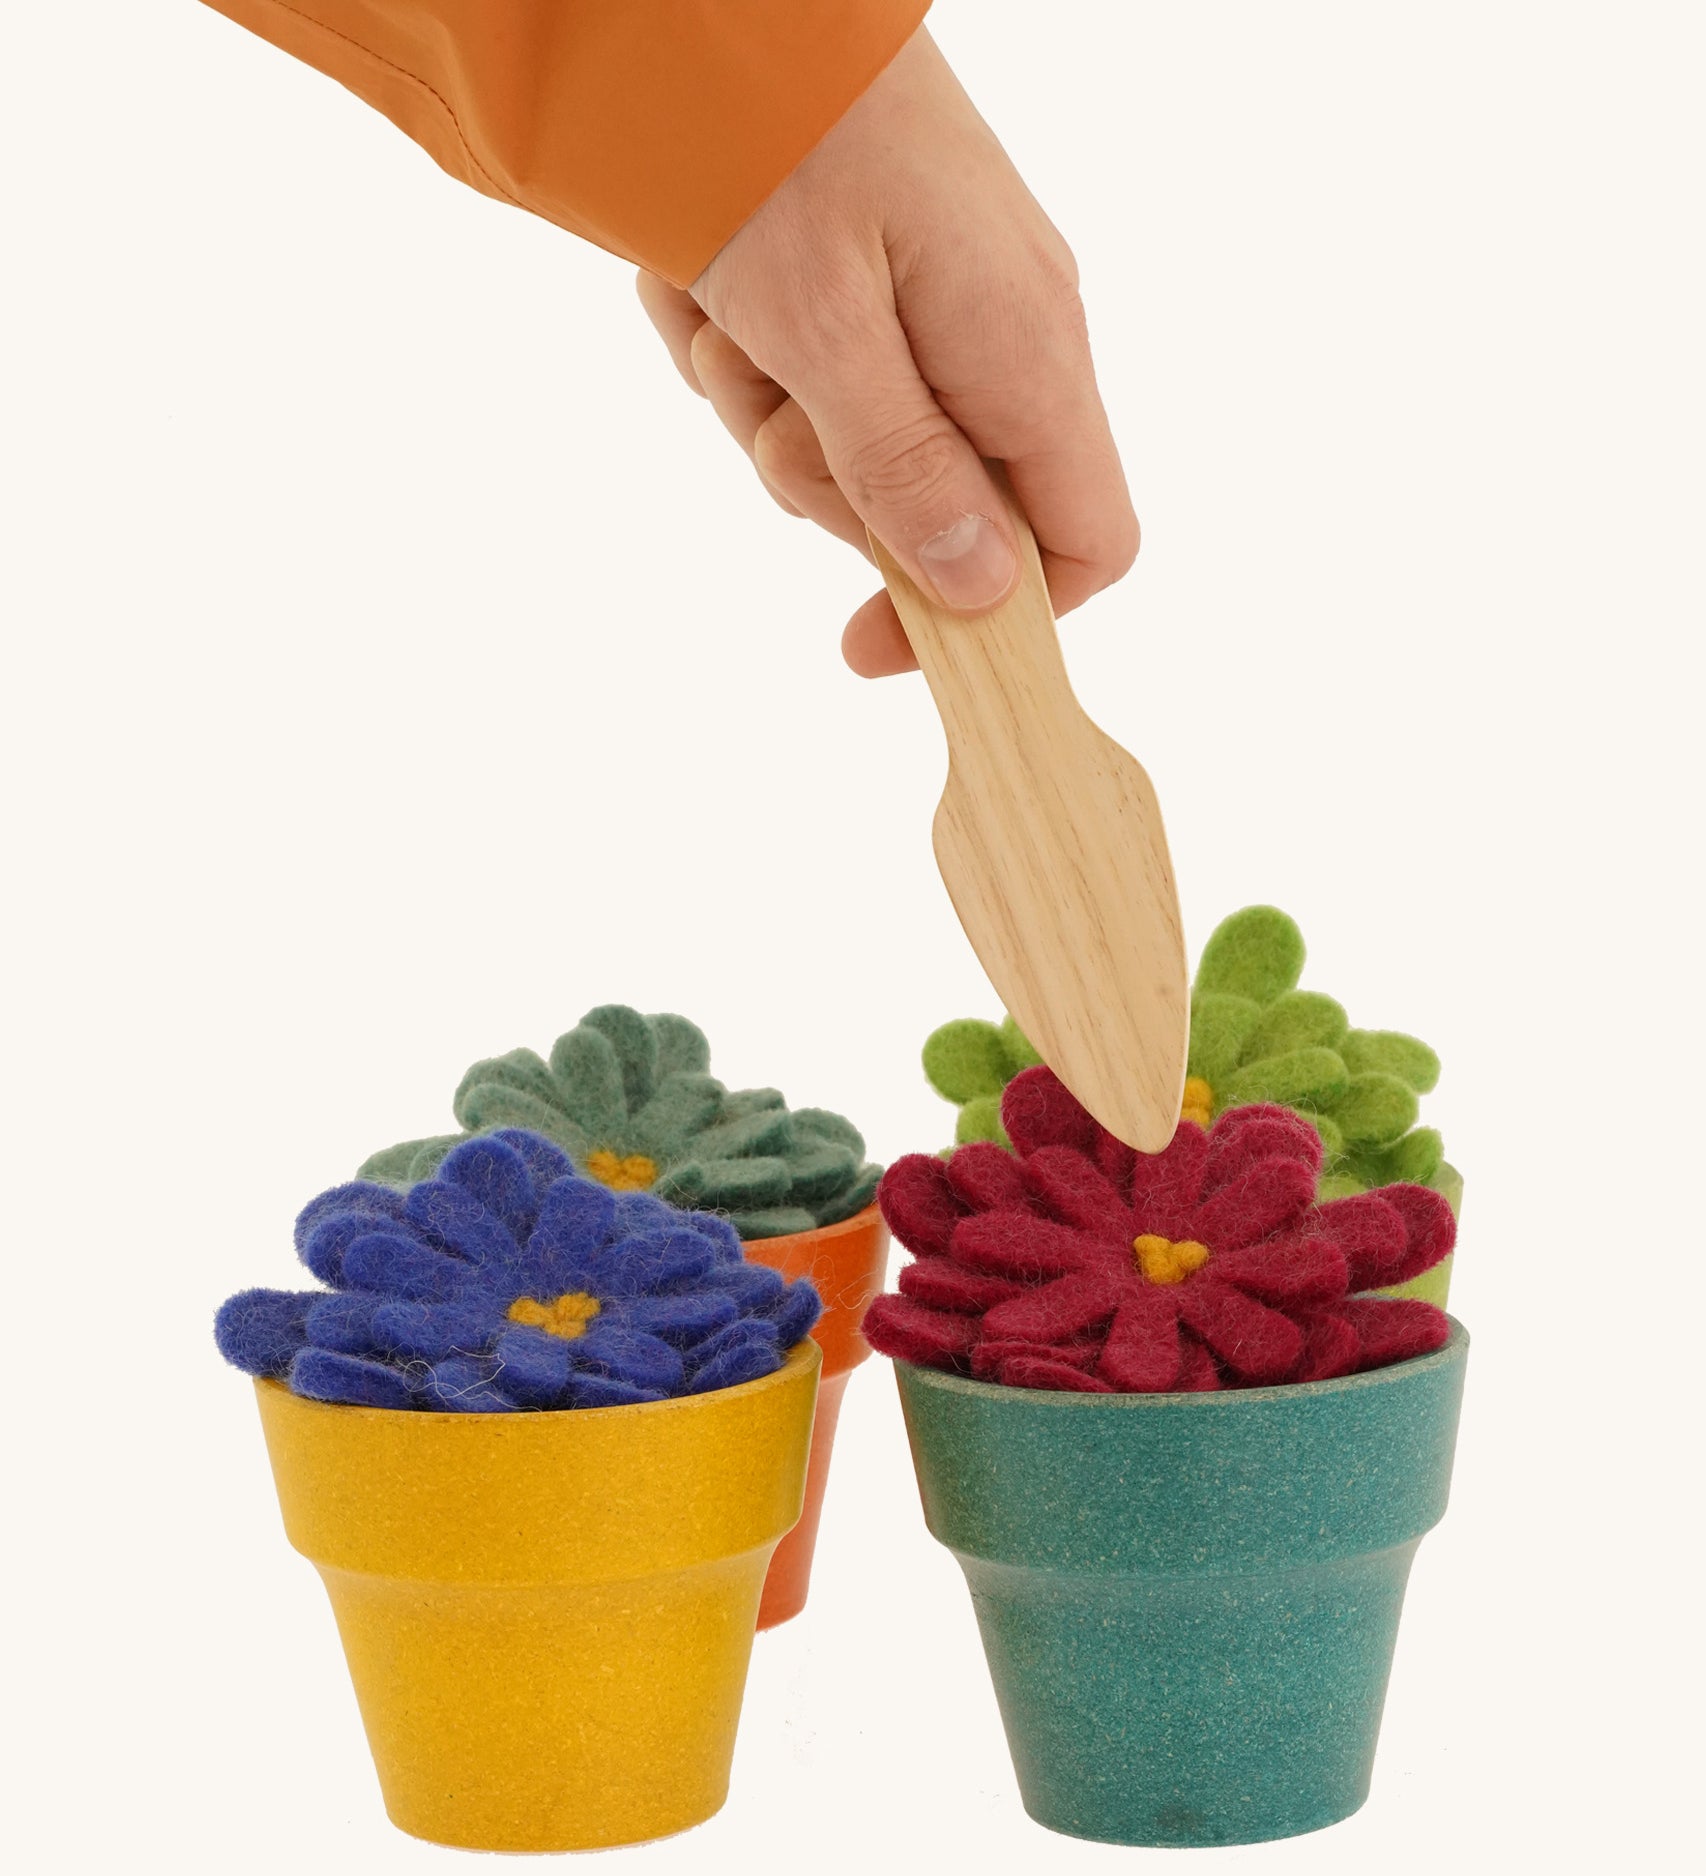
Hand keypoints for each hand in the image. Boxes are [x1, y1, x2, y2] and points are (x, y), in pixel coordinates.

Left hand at [636, 28, 1136, 676]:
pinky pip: (837, 380)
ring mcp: (958, 308)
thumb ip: (907, 471)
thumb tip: (984, 593)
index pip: (1087, 545)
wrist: (722, 9)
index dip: (1000, 618)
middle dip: (838, 490)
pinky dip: (764, 362)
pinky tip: (721, 302)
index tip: (875, 637)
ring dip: (779, 418)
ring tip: (730, 332)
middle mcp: (1014, 339)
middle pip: (956, 510)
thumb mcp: (826, 333)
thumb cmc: (779, 148)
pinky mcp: (900, 283)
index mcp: (1027, 358)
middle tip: (768, 415)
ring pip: (879, 449)